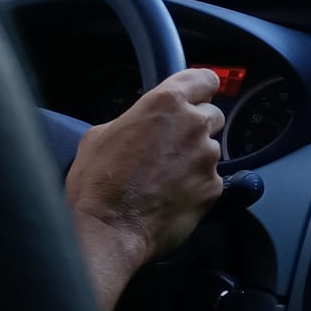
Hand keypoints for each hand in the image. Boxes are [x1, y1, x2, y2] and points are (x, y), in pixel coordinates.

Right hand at [65, 68, 225, 310]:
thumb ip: (131, 120)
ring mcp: (208, 157)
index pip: (204, 79)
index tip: (195, 97)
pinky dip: (196, 186)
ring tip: (166, 179)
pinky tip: (172, 198)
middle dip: (196, 127)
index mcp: (166, 103)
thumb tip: (140, 126)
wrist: (108, 231)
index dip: (200, 88)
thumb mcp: (99, 135)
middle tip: (171, 146)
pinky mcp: (214, 188)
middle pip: (212, 115)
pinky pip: (210, 180)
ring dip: (194, 159)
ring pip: (210, 150)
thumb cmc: (96, 182)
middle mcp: (194, 125)